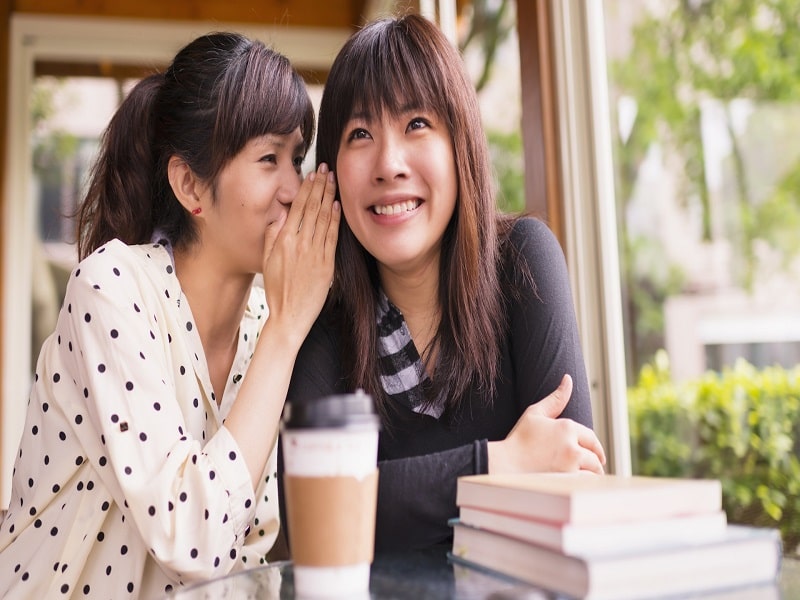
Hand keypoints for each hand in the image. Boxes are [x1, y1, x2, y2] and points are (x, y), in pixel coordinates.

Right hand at [261, 163, 339, 346]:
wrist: (289, 316)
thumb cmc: (277, 290)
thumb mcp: (267, 261)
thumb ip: (272, 236)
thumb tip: (279, 215)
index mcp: (283, 241)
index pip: (297, 208)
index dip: (306, 189)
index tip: (312, 175)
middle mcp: (299, 244)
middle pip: (312, 208)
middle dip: (320, 186)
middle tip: (327, 170)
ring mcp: (315, 254)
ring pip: (324, 219)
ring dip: (329, 197)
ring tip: (334, 181)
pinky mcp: (327, 265)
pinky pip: (332, 237)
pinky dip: (336, 219)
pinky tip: (338, 206)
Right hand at [487, 374, 606, 474]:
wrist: (505, 465)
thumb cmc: (519, 439)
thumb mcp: (535, 414)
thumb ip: (555, 398)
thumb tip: (568, 379)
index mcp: (567, 427)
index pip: (591, 438)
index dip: (595, 447)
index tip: (597, 455)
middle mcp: (572, 445)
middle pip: (595, 455)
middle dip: (596, 462)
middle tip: (594, 468)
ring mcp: (571, 464)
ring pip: (594, 470)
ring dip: (593, 474)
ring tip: (587, 477)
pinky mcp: (567, 481)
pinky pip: (587, 482)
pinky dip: (587, 483)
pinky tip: (579, 484)